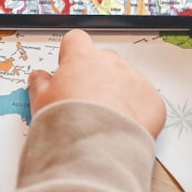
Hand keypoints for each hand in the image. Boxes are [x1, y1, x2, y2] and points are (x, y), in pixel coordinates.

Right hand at [28, 30, 165, 138]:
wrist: (93, 151)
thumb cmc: (65, 124)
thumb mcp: (41, 102)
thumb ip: (40, 83)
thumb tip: (39, 77)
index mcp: (82, 58)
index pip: (77, 41)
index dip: (72, 55)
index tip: (69, 70)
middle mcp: (111, 63)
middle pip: (104, 60)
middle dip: (97, 76)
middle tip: (87, 102)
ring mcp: (135, 80)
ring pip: (126, 80)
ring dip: (118, 93)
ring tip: (105, 120)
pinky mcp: (153, 101)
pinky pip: (145, 100)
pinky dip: (137, 111)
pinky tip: (123, 127)